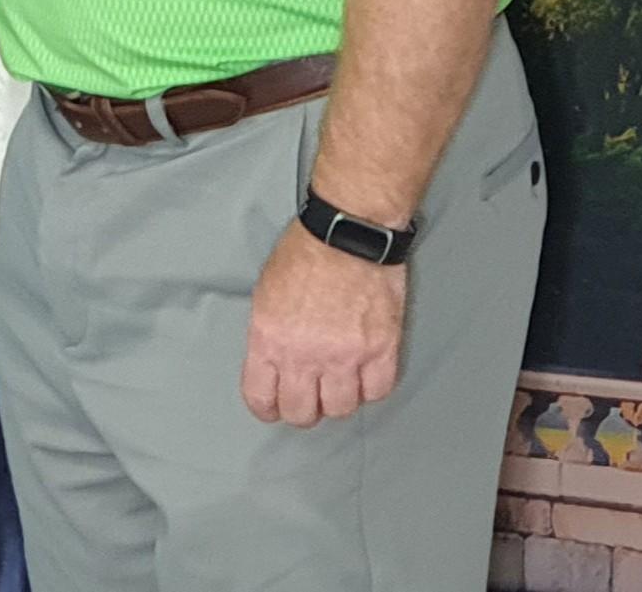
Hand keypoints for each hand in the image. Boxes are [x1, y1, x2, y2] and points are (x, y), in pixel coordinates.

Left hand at [241, 219, 405, 426]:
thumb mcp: (266, 292)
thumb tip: (273, 361)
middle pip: (302, 413)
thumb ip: (269, 334)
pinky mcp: (381, 348)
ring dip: (339, 399)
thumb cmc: (308, 249)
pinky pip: (377, 391)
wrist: (350, 228)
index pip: (261, 398)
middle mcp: (305, 354)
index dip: (268, 408)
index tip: (275, 407)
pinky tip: (366, 374)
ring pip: (341, 409)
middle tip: (310, 398)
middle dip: (304, 409)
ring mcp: (345, 355)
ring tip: (340, 384)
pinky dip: (371, 388)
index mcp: (269, 339)